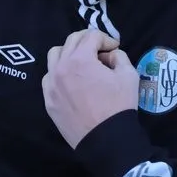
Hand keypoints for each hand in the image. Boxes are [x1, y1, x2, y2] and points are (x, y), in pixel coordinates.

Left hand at [42, 29, 139, 148]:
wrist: (106, 140)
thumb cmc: (118, 106)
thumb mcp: (129, 75)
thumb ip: (119, 56)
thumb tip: (109, 54)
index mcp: (80, 59)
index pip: (91, 35)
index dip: (106, 38)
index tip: (114, 48)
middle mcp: (60, 68)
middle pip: (71, 41)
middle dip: (88, 41)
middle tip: (100, 51)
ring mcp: (51, 84)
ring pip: (55, 56)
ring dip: (70, 53)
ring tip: (83, 63)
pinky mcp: (48, 100)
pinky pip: (49, 77)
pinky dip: (60, 72)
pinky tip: (72, 81)